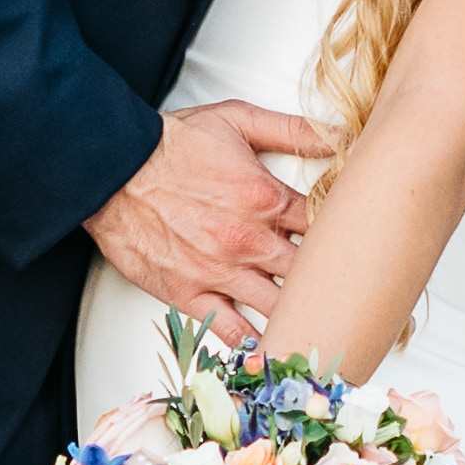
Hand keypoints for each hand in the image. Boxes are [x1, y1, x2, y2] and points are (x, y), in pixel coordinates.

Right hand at [86, 99, 323, 332]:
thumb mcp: (238, 120)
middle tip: (345, 283)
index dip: (344, 233)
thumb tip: (340, 135)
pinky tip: (274, 345)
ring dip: (299, 311)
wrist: (113, 169)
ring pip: (279, 306)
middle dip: (328, 277)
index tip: (351, 238)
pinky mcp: (190, 293)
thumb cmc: (172, 145)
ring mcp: (220, 272)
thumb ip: (292, 130)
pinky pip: (232, 330)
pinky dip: (255, 342)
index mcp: (266, 199)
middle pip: (310, 272)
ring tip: (319, 318)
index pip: (327, 226)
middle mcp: (249, 241)